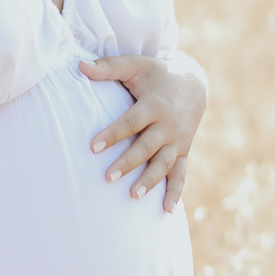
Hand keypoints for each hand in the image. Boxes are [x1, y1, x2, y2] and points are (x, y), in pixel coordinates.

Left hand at [80, 51, 207, 210]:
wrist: (194, 84)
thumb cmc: (157, 74)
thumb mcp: (135, 65)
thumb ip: (108, 66)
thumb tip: (79, 65)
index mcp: (155, 104)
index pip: (131, 122)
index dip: (113, 134)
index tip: (93, 147)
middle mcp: (169, 125)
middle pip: (147, 146)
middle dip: (129, 162)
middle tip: (108, 177)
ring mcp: (178, 141)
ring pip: (164, 163)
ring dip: (150, 180)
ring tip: (134, 195)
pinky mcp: (183, 151)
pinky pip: (181, 174)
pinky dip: (176, 192)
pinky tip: (167, 210)